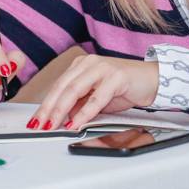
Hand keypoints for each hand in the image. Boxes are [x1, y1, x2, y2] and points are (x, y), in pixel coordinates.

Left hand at [26, 55, 158, 130]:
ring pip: (74, 90)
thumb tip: (60, 117)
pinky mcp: (116, 77)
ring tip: (52, 125)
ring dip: (61, 110)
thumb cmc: (125, 88)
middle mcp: (88, 63)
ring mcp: (102, 68)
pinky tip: (75, 123)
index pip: (57, 86)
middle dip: (47, 108)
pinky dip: (83, 113)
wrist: (153, 80)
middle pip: (61, 87)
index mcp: (80, 66)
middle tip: (38, 125)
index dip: (45, 104)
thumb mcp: (97, 99)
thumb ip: (80, 105)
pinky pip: (95, 98)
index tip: (35, 120)